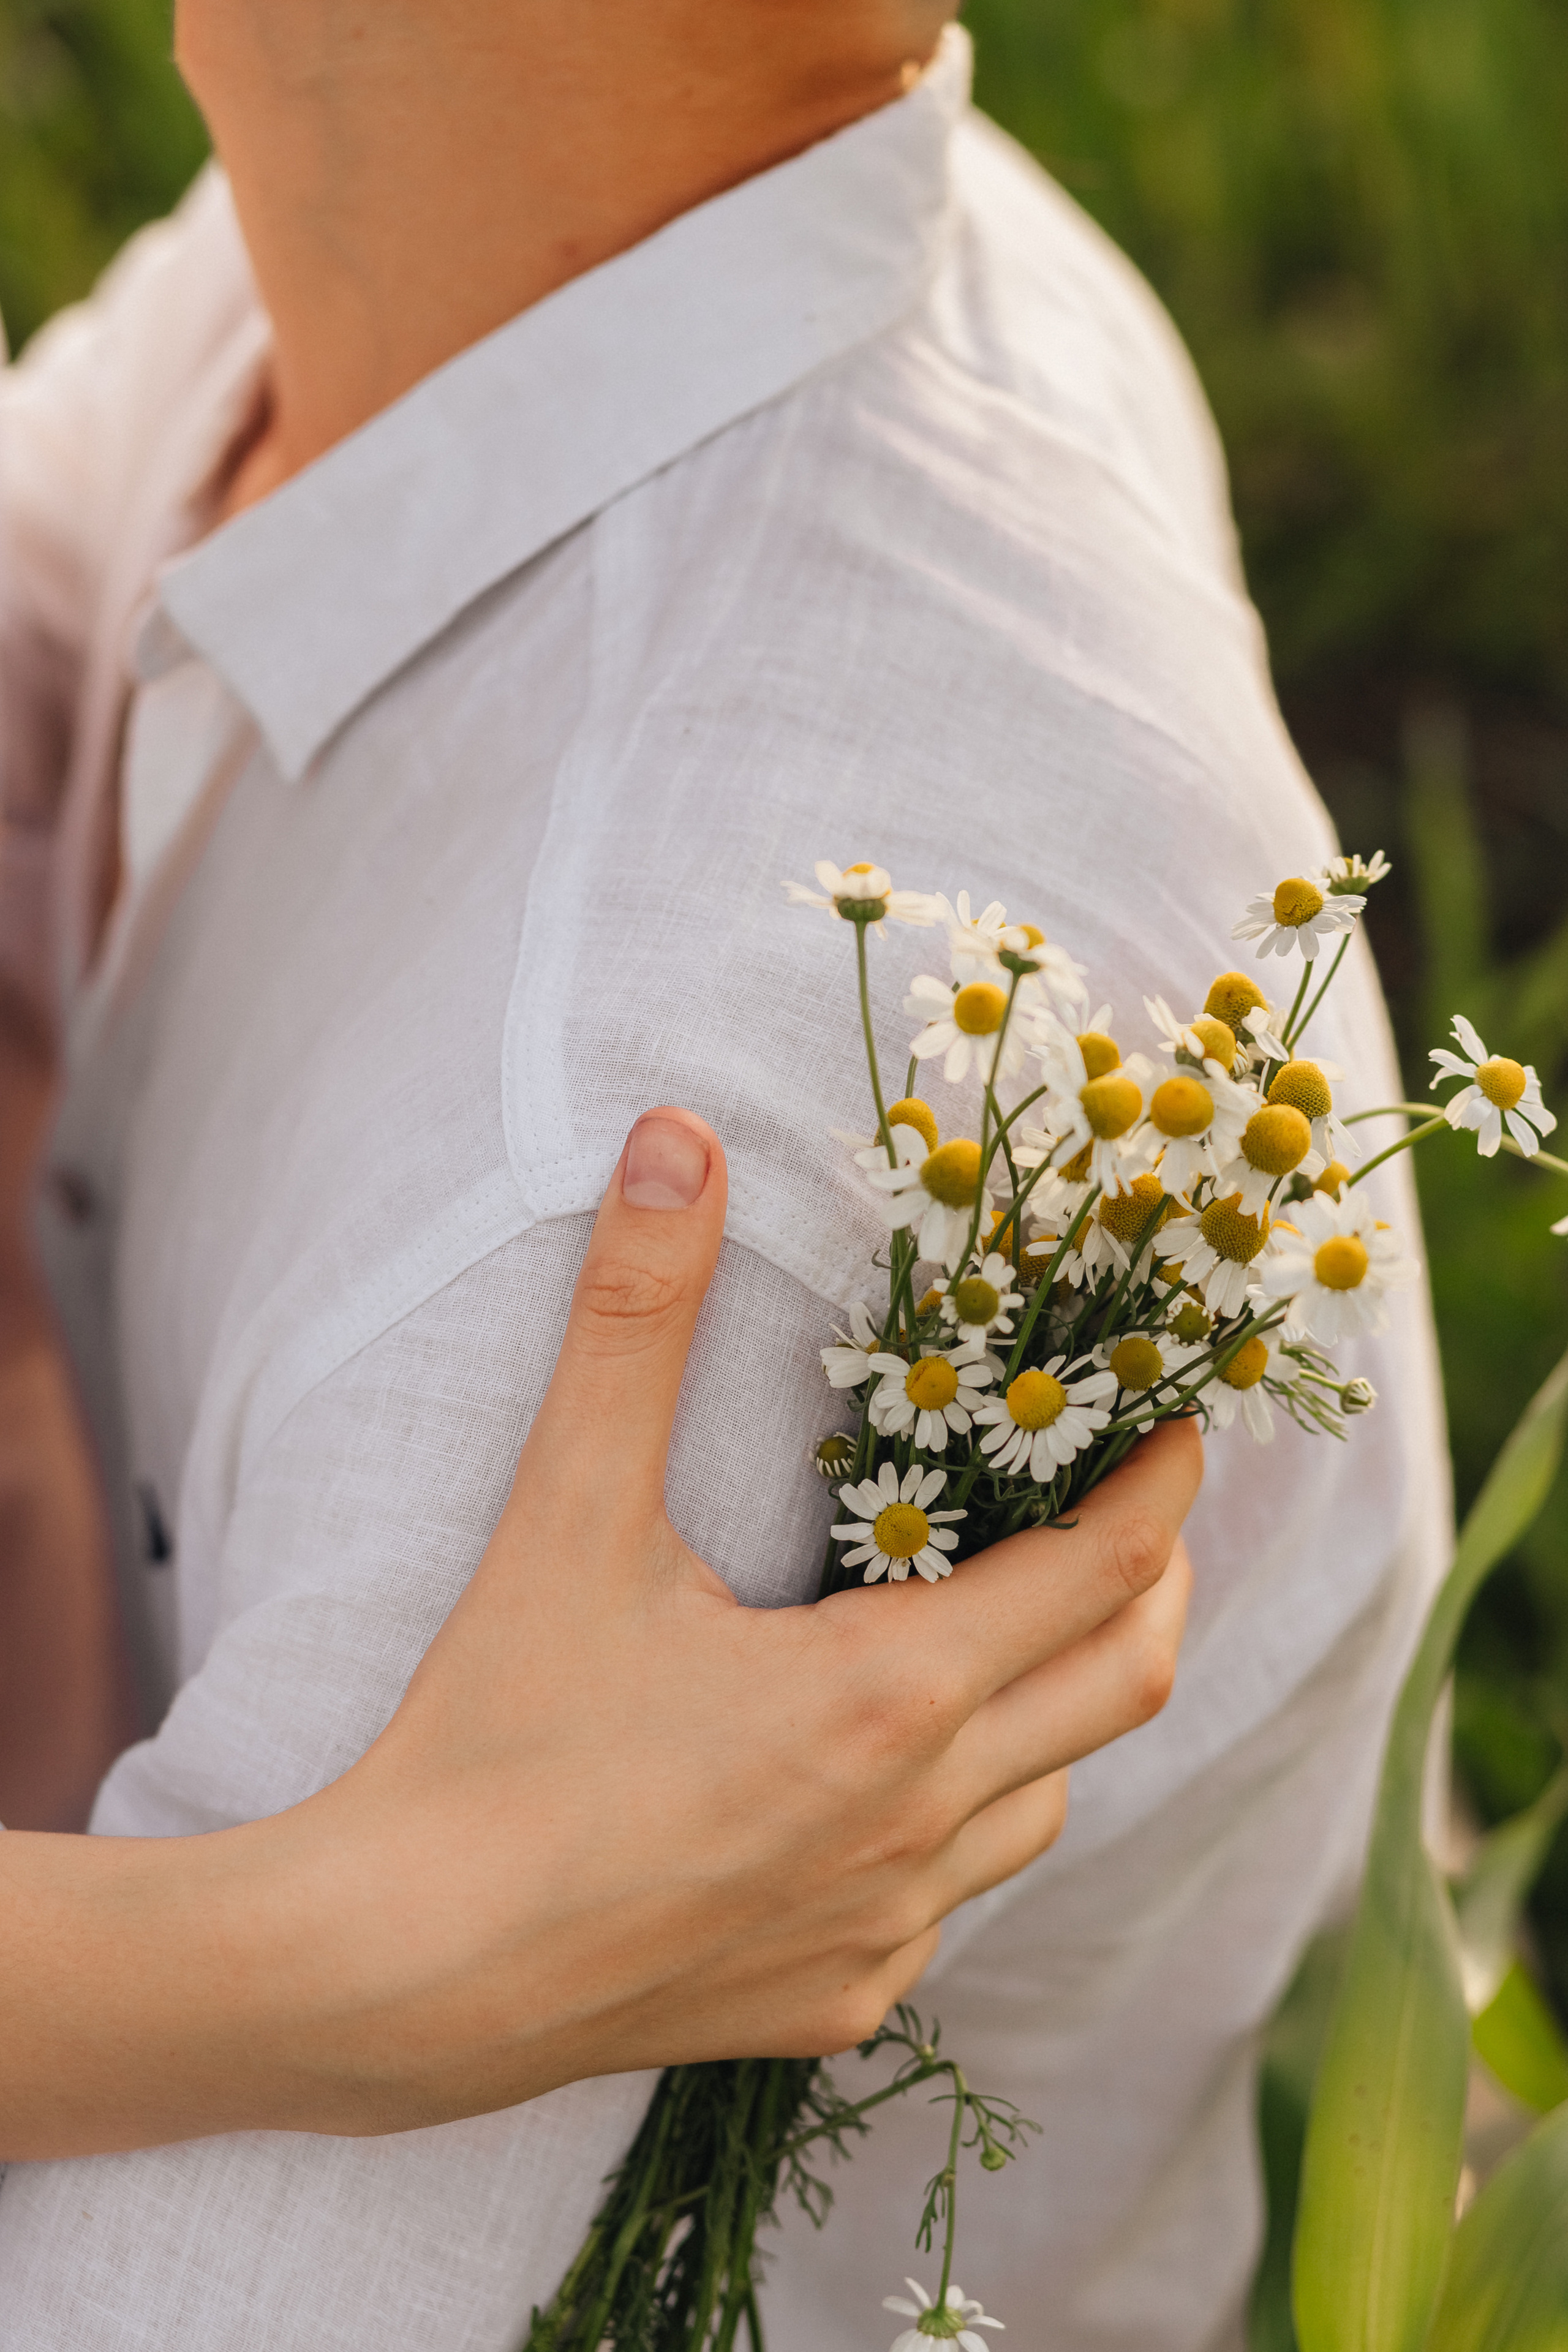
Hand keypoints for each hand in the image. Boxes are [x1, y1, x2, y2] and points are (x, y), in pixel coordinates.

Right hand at [1, 1111, 1195, 2155]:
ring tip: (1018, 1636)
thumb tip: (676, 1141)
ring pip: (1047, 1804)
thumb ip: (633, 1319)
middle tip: (1139, 1519)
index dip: (1159, 1490)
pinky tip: (890, 1785)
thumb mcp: (568, 1513)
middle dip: (1153, 1590)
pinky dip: (966, 1819)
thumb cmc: (493, 1741)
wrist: (404, 1975)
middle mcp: (921, 1822)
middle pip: (1120, 1687)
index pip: (1100, 1569)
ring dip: (1058, 1707)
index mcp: (887, 1694)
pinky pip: (954, 1900)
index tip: (1186, 1430)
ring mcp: (888, 1929)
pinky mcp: (837, 2002)